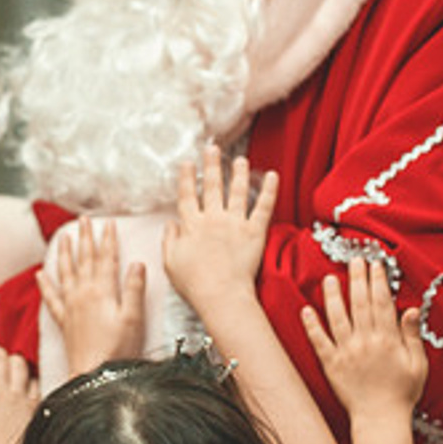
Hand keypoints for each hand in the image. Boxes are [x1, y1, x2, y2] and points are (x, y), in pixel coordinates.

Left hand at [39, 218, 145, 376]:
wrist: (93, 375)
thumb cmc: (117, 351)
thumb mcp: (133, 319)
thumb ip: (134, 290)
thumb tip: (137, 264)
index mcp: (102, 291)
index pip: (106, 258)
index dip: (107, 240)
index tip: (108, 223)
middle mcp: (83, 294)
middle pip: (84, 260)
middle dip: (85, 239)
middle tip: (84, 220)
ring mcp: (70, 306)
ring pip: (66, 272)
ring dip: (65, 252)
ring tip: (63, 236)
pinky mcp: (64, 321)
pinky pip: (51, 298)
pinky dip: (46, 284)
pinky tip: (41, 273)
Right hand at [163, 146, 278, 316]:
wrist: (221, 295)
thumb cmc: (194, 284)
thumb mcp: (170, 262)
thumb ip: (169, 240)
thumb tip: (171, 224)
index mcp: (192, 226)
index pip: (187, 196)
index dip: (187, 178)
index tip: (187, 163)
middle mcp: (213, 219)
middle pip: (212, 186)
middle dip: (212, 165)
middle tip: (213, 149)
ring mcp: (235, 223)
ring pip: (237, 191)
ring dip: (238, 173)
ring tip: (239, 159)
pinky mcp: (255, 231)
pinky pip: (264, 206)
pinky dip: (269, 189)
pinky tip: (273, 175)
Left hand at [301, 257, 425, 419]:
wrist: (381, 419)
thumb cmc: (403, 393)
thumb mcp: (418, 364)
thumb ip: (412, 335)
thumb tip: (410, 309)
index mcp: (387, 340)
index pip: (382, 303)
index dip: (378, 281)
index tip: (376, 264)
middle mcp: (365, 342)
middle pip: (360, 304)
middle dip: (357, 279)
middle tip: (354, 259)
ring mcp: (346, 352)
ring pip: (338, 317)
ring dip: (333, 296)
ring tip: (329, 278)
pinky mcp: (331, 365)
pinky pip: (319, 342)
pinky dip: (312, 326)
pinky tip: (306, 310)